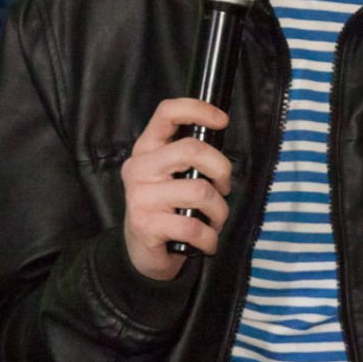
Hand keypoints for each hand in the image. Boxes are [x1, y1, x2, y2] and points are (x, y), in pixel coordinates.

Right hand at [121, 98, 232, 279]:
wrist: (143, 252)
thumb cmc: (168, 208)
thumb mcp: (173, 175)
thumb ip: (191, 157)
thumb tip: (220, 139)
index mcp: (147, 149)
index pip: (167, 113)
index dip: (198, 109)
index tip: (221, 120)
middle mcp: (139, 168)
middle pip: (191, 149)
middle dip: (221, 169)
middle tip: (223, 187)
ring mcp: (140, 197)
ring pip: (200, 191)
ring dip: (219, 211)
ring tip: (214, 220)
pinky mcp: (146, 224)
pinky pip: (193, 227)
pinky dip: (209, 238)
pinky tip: (206, 242)